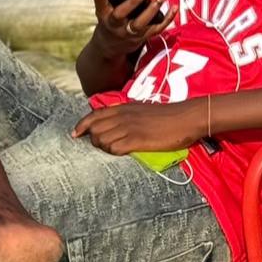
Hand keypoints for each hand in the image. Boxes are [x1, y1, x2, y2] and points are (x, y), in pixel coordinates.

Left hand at [71, 99, 203, 154]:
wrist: (187, 117)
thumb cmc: (168, 116)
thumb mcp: (143, 110)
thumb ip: (127, 115)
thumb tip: (115, 124)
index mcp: (124, 108)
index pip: (94, 115)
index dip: (81, 125)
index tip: (75, 134)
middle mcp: (123, 116)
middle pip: (94, 129)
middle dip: (92, 140)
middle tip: (100, 147)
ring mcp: (130, 127)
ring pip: (101, 140)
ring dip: (103, 148)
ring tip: (114, 150)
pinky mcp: (138, 140)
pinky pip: (115, 148)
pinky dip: (114, 153)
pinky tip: (122, 153)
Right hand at [89, 0, 170, 57]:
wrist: (109, 47)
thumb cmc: (109, 20)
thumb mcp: (106, 8)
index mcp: (103, 13)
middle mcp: (114, 24)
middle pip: (121, 14)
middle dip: (134, 1)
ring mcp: (128, 33)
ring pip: (140, 24)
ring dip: (152, 10)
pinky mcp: (141, 38)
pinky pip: (156, 29)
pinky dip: (167, 18)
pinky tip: (173, 7)